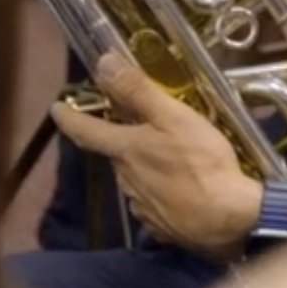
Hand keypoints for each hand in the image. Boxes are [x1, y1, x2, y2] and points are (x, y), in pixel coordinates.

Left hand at [52, 52, 261, 259]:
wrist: (228, 219)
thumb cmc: (201, 162)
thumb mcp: (173, 117)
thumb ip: (138, 91)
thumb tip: (103, 63)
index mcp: (125, 150)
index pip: (85, 131)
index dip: (69, 117)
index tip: (57, 107)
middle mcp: (125, 179)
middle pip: (116, 152)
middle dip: (124, 136)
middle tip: (145, 123)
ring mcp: (141, 205)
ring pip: (135, 175)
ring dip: (145, 161)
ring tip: (172, 152)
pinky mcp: (160, 224)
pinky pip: (152, 198)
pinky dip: (160, 186)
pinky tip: (182, 183)